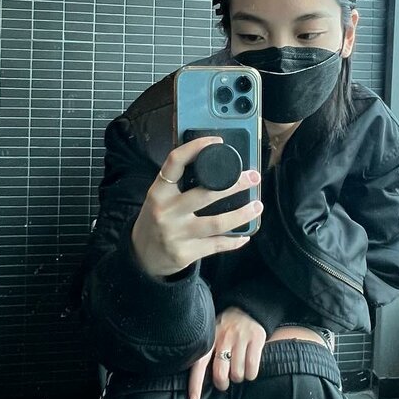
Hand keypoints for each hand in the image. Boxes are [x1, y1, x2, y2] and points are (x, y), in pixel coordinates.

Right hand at [131, 136, 261, 278]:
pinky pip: (216, 245)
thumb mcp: (159, 199)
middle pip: (205, 194)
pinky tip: (244, 235)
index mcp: (158, 192)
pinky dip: (234, 240)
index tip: (217, 141)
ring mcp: (176, 234)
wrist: (140, 258)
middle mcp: (166, 212)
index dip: (196, 148)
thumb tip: (212, 165)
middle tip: (253, 177)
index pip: (175, 162)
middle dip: (235, 184)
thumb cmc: (155, 222)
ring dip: (241, 214)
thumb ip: (178, 185)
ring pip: (216, 223)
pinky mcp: (185, 253)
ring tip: (257, 206)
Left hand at [187, 306, 266, 398]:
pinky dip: (250, 374)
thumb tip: (202, 382)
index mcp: (209, 339)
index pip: (199, 364)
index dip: (196, 383)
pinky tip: (249, 370)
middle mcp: (223, 338)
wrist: (246, 309)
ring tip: (238, 369)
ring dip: (238, 377)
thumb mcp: (212, 336)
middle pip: (221, 373)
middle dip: (222, 383)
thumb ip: (208, 354)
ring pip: (238, 373)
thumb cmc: (226, 329)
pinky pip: (252, 367)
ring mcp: (240, 338)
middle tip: (224, 382)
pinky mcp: (256, 339)